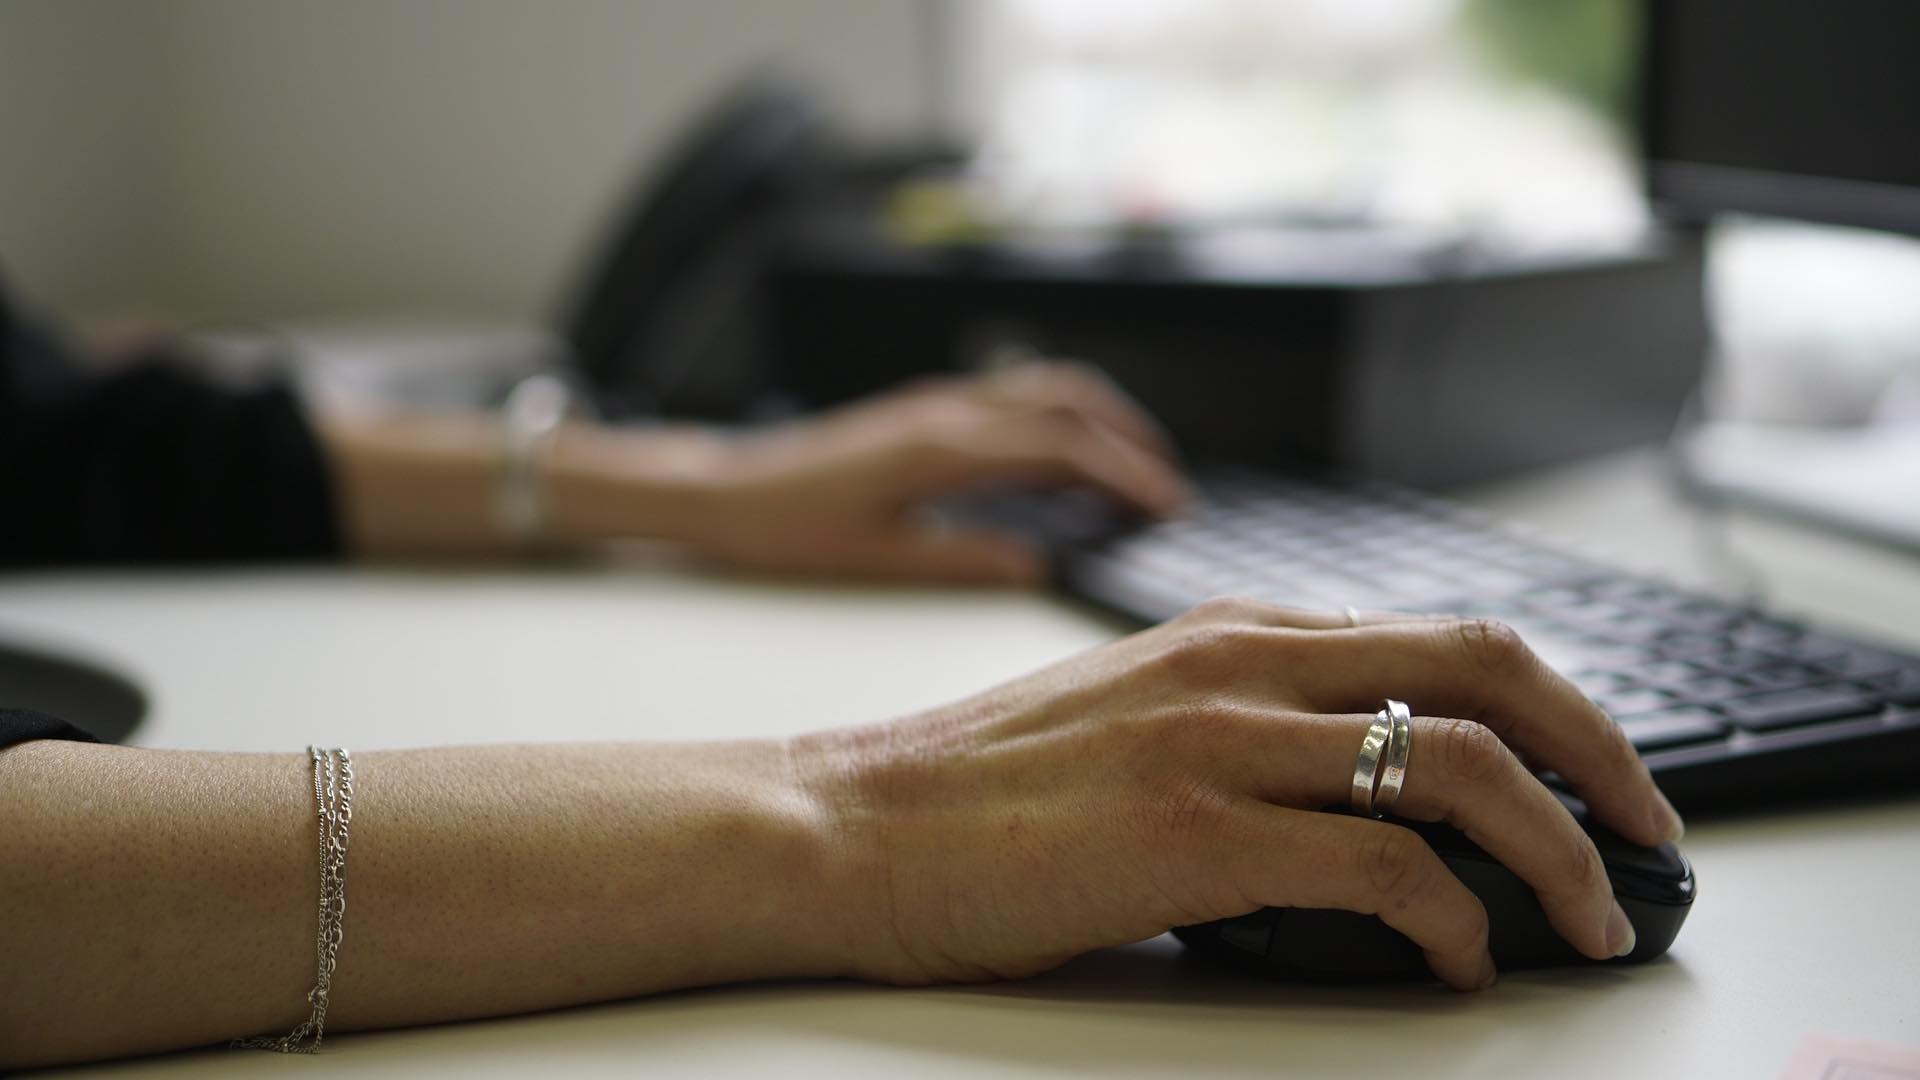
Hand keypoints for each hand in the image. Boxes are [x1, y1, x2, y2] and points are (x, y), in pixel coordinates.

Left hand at [690, 363, 1189, 582]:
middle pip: (1067, 401)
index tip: (1165, 506)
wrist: (722, 489)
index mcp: (940, 451)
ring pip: (1042, 385)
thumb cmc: (785, 529)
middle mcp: (946, 412)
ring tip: (1132, 464)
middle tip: (1167, 487)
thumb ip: (962, 561)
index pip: (1059, 450)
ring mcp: (935, 402)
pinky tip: (1066, 453)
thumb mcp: (877, 561)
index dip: (1123, 475)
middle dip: (1129, 437)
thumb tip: (1036, 565)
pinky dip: (1059, 414)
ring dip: (1099, 416)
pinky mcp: (924, 408)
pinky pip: (1012, 393)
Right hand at [794, 600, 1685, 990]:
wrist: (849, 824)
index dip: (1551, 702)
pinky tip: (1453, 961)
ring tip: (1586, 918)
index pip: (1440, 635)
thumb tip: (1360, 788)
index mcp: (1228, 629)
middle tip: (1646, 830)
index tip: (1596, 771)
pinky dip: (1450, 921)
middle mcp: (1237, 663)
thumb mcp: (1129, 713)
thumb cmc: (976, 788)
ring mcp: (1216, 741)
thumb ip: (1244, 719)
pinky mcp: (1190, 832)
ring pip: (1455, 764)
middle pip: (1486, 667)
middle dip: (1599, 751)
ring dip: (1556, 848)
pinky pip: (1379, 868)